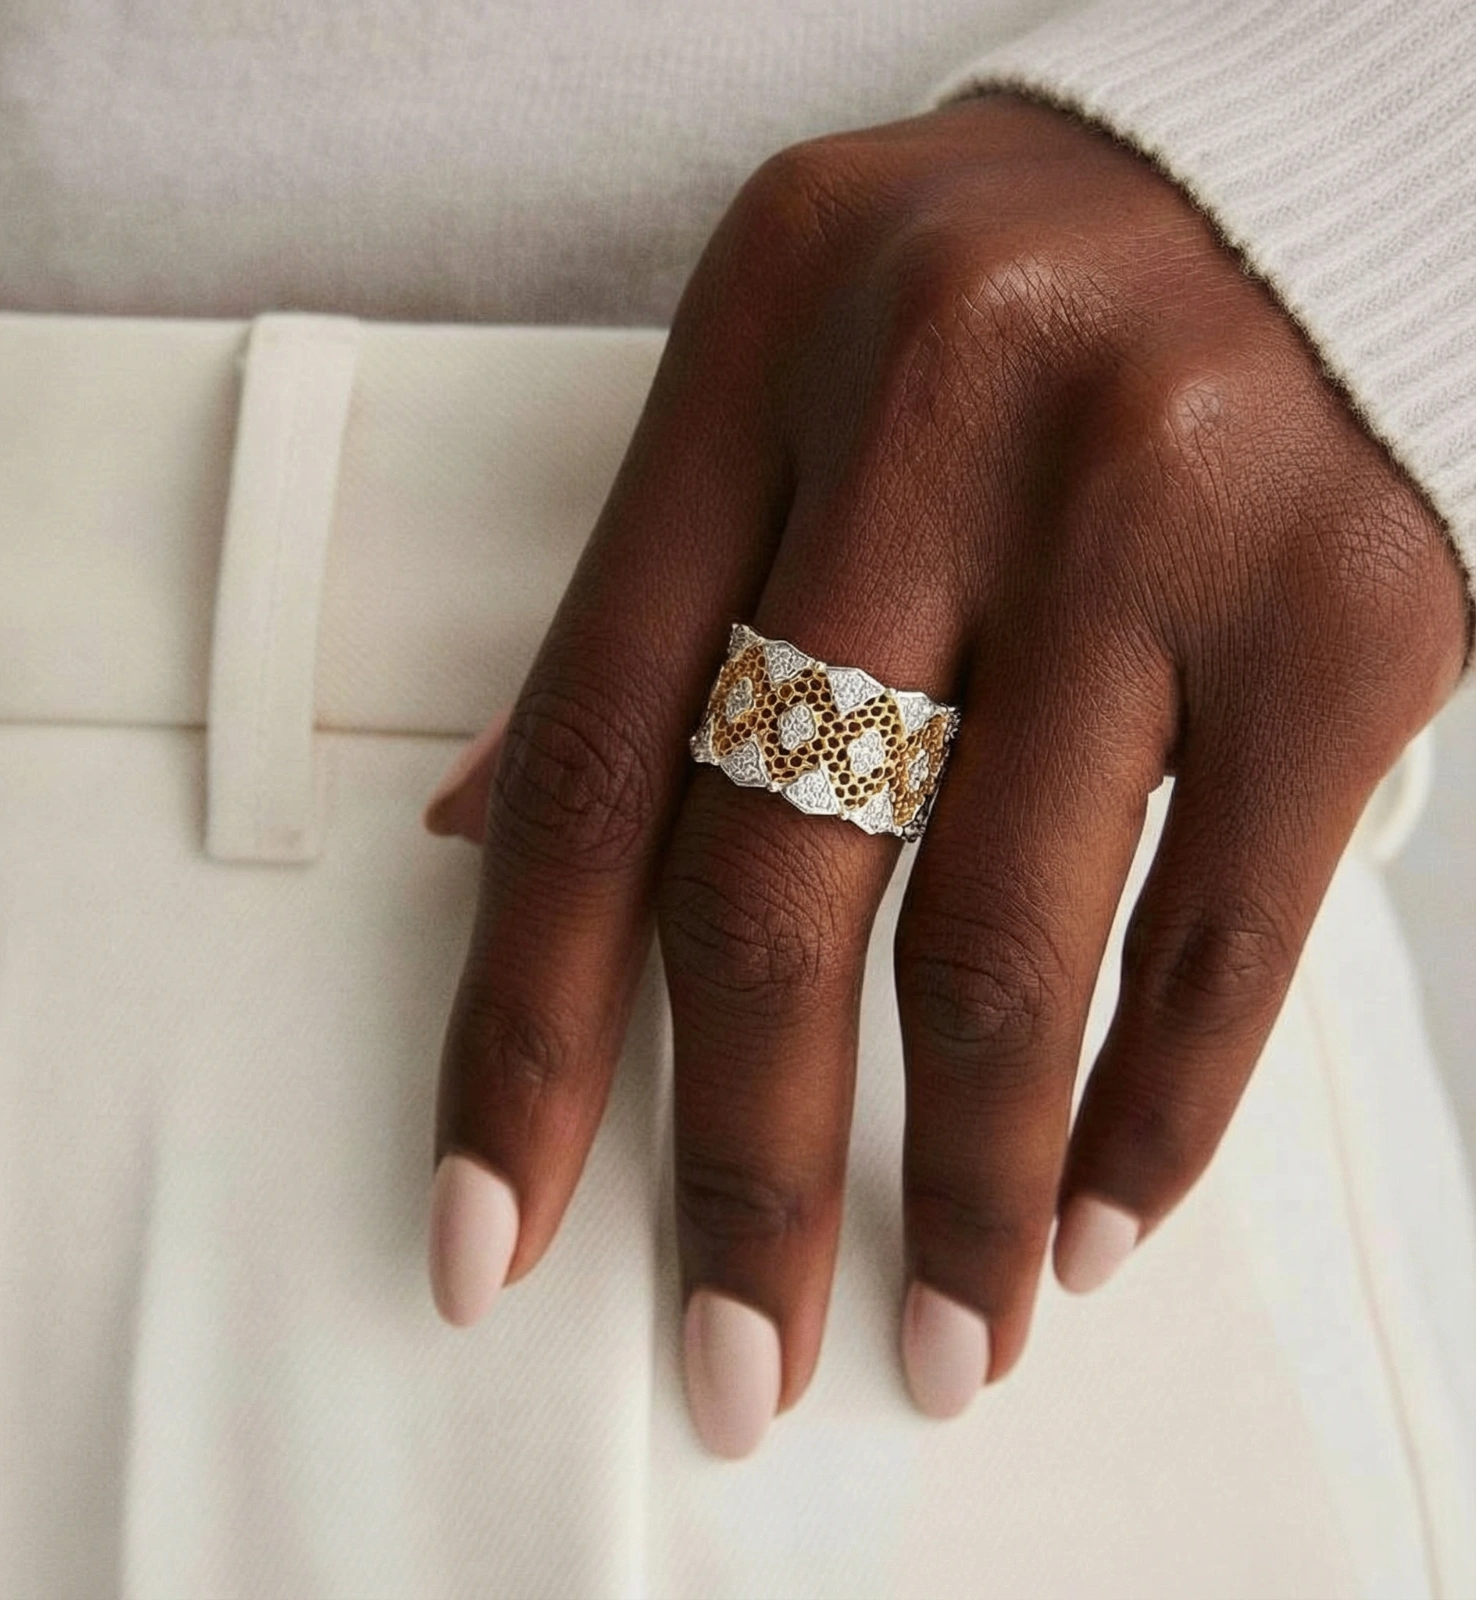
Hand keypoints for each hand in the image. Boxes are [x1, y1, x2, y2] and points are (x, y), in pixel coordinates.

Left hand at [423, 95, 1468, 1456]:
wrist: (1290, 184)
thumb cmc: (992, 316)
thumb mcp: (777, 385)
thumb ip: (642, 608)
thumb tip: (478, 833)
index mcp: (755, 353)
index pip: (588, 749)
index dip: (522, 1023)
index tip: (490, 1226)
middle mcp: (941, 413)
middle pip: (778, 870)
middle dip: (741, 1163)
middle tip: (733, 1354)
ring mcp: (1156, 510)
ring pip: (1004, 936)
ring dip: (955, 1180)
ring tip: (940, 1328)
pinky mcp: (1348, 613)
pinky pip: (1221, 934)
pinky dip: (1147, 1115)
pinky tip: (1086, 1219)